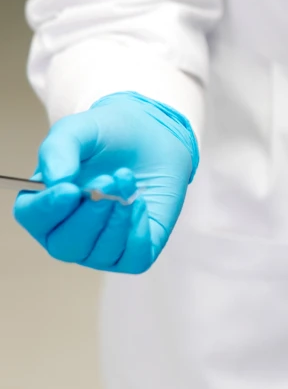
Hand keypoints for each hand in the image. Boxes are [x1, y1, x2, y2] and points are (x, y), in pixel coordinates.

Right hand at [12, 92, 198, 272]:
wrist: (153, 135)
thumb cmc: (109, 135)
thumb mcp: (79, 130)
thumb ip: (59, 149)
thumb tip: (56, 181)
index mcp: (44, 203)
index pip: (32, 218)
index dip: (48, 209)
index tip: (69, 189)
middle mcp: (67, 231)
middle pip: (65, 245)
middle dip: (90, 214)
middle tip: (109, 180)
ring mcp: (100, 246)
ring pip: (100, 254)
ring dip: (117, 219)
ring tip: (127, 181)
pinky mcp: (135, 250)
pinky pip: (134, 258)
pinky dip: (139, 233)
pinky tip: (140, 202)